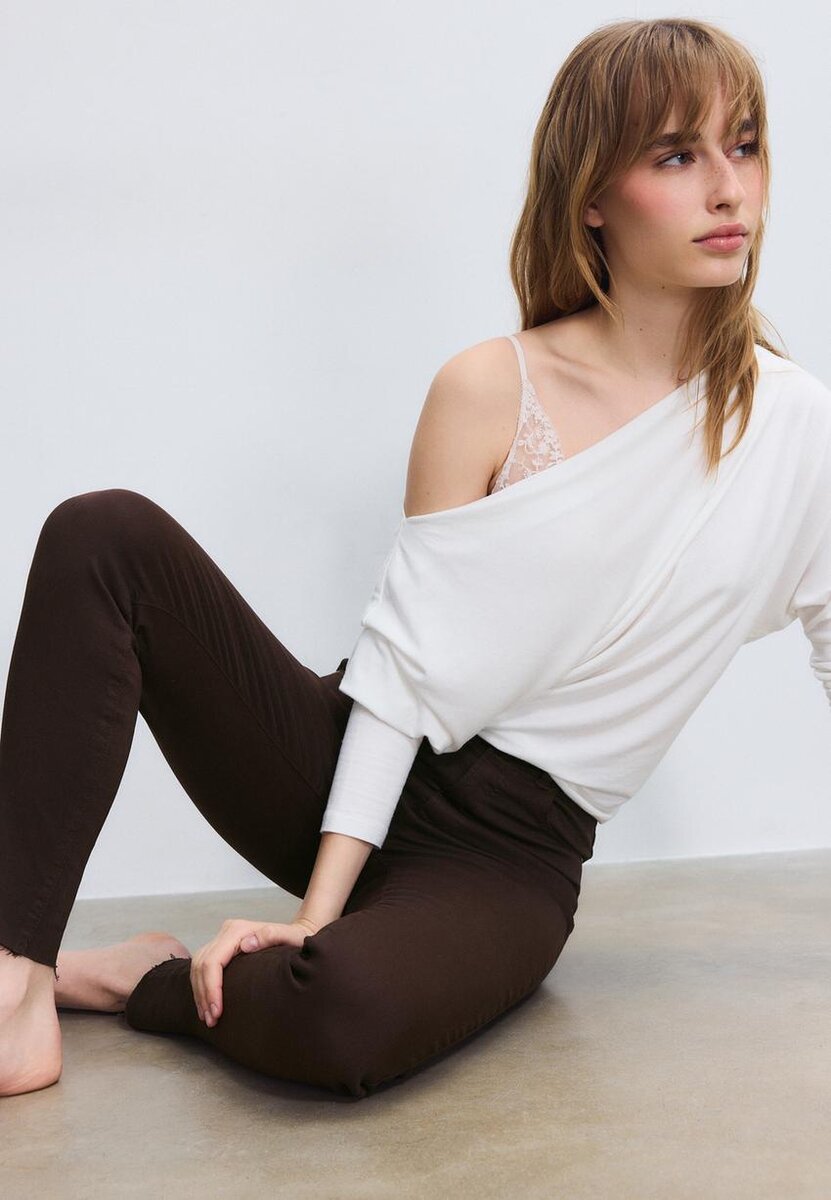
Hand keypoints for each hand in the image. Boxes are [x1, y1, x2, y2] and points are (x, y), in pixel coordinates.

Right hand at [190, 915, 319, 1027]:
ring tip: (207, 1017)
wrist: (297, 933)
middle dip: (203, 994)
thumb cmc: (295, 938)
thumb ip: (271, 935)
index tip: (217, 1011)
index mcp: (238, 930)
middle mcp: (227, 932)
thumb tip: (245, 945)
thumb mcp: (290, 936)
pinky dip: (201, 987)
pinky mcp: (222, 948)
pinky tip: (206, 1005)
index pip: (213, 961)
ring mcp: (223, 939)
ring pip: (198, 966)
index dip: (211, 988)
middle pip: (201, 964)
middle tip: (211, 1020)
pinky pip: (203, 968)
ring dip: (199, 993)